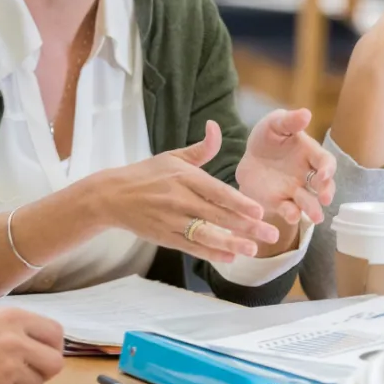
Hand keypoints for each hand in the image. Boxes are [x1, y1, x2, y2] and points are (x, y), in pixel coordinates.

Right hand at [0, 306, 64, 383]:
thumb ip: (14, 327)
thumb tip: (37, 344)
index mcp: (13, 318)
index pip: (56, 334)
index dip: (51, 346)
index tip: (42, 352)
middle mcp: (14, 343)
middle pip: (54, 364)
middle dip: (44, 368)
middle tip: (28, 369)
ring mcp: (6, 371)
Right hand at [89, 120, 279, 263]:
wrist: (112, 196)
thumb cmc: (146, 174)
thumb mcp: (172, 157)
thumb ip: (201, 148)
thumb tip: (216, 127)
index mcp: (183, 177)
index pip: (216, 191)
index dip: (239, 202)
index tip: (260, 211)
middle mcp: (178, 199)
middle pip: (217, 215)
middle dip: (247, 226)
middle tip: (272, 234)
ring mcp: (170, 220)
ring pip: (205, 234)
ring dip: (231, 242)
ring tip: (253, 249)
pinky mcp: (164, 236)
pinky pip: (191, 246)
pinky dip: (210, 253)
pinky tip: (230, 256)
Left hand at [236, 108, 336, 226]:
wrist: (249, 158)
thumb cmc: (268, 138)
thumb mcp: (274, 124)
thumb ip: (289, 121)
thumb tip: (306, 113)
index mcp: (310, 154)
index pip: (325, 162)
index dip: (328, 169)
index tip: (324, 174)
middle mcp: (307, 175)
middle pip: (323, 186)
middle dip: (326, 192)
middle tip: (325, 198)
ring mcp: (295, 190)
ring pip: (309, 202)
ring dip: (314, 209)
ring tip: (316, 217)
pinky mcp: (280, 202)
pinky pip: (289, 210)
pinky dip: (292, 214)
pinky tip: (292, 216)